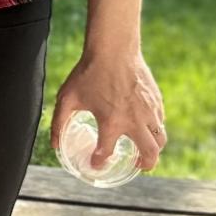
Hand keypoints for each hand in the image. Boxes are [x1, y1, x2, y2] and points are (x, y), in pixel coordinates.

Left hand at [51, 47, 165, 170]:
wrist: (114, 50)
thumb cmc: (88, 73)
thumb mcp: (67, 98)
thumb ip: (59, 123)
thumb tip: (55, 144)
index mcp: (111, 122)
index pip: (106, 153)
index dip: (99, 162)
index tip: (96, 164)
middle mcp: (134, 120)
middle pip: (149, 154)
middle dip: (145, 165)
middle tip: (136, 166)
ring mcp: (149, 111)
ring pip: (160, 140)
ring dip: (154, 150)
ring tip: (144, 152)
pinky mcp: (157, 101)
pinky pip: (160, 122)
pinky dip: (155, 131)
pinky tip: (145, 129)